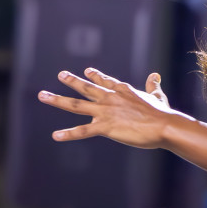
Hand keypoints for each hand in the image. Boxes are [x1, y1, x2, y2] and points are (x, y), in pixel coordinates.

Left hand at [37, 68, 185, 148]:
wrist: (163, 126)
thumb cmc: (162, 113)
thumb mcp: (157, 96)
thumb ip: (153, 86)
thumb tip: (155, 75)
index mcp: (122, 90)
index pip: (105, 81)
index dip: (95, 76)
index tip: (86, 71)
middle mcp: (110, 98)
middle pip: (86, 88)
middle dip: (71, 81)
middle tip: (60, 75)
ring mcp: (105, 112)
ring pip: (76, 104)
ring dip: (58, 100)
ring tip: (43, 95)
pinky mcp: (105, 127)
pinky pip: (82, 131)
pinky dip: (68, 134)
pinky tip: (55, 136)